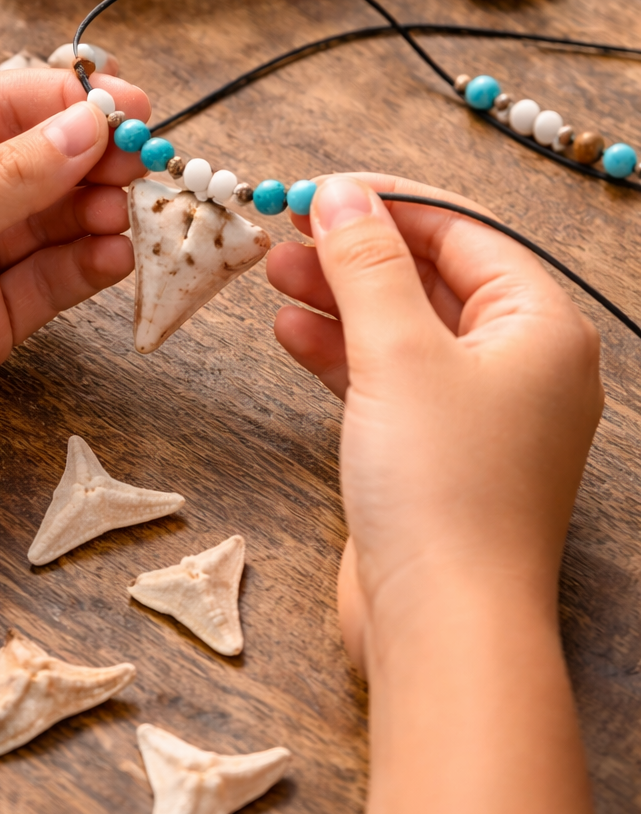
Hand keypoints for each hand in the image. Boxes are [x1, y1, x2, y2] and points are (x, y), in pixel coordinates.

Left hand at [0, 70, 147, 631]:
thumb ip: (8, 179)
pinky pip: (54, 281)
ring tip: (125, 215)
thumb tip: (86, 124)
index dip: (72, 99)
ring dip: (99, 211)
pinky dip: (90, 265)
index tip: (131, 105)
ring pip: (56, 220)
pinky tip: (114, 258)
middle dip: (96, 155)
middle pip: (42, 160)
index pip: (7, 105)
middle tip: (145, 161)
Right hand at [267, 173, 601, 661]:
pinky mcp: (436, 453)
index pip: (463, 231)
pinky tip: (287, 332)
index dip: (388, 202)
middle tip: (285, 229)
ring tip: (272, 271)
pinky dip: (340, 352)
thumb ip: (366, 264)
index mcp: (541, 327)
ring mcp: (479, 413)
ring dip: (338, 297)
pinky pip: (387, 379)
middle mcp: (521, 364)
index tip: (318, 188)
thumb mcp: (398, 351)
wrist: (443, 625)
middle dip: (355, 251)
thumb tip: (340, 193)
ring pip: (402, 327)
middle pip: (430, 276)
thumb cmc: (445, 486)